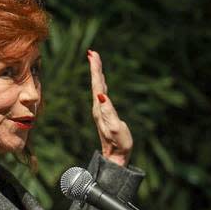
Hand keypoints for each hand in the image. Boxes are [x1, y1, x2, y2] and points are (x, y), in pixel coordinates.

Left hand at [88, 50, 132, 165]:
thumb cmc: (118, 143)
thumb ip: (108, 112)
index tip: (92, 55)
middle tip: (92, 52)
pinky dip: (101, 83)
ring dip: (96, 73)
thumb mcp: (115, 127)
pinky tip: (101, 80)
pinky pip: (101, 93)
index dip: (96, 70)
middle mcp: (98, 107)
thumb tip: (101, 95)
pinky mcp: (105, 113)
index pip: (97, 85)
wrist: (114, 157)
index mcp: (100, 108)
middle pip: (96, 83)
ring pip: (98, 87)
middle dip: (95, 67)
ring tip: (95, 60)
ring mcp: (101, 110)